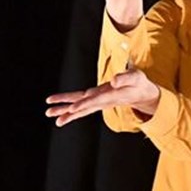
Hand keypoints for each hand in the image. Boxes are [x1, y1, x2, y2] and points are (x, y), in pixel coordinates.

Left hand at [45, 66, 160, 125]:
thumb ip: (126, 77)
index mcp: (111, 95)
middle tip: (51, 112)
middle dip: (67, 110)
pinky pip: (82, 105)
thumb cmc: (138, 83)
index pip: (95, 100)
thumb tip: (114, 81)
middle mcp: (102, 101)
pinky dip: (71, 109)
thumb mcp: (136, 77)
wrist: (141, 93)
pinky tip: (61, 113)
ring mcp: (99, 101)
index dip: (84, 104)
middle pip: (82, 106)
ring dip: (64, 110)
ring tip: (49, 113)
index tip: (72, 108)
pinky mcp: (97, 100)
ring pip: (80, 107)